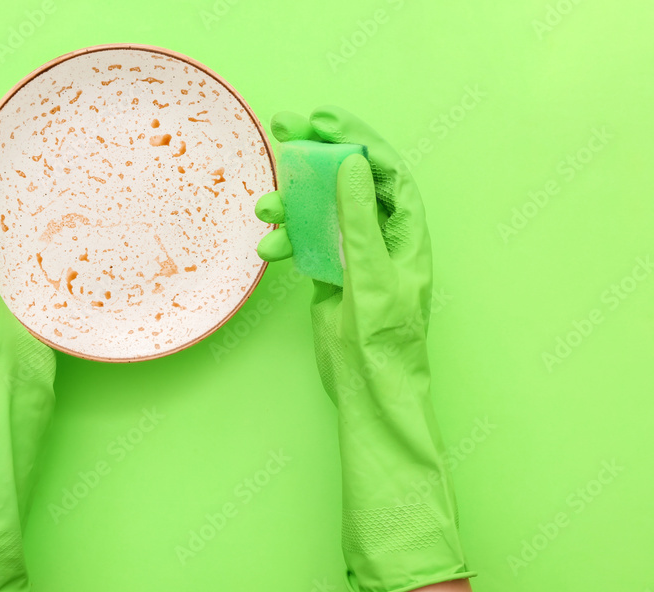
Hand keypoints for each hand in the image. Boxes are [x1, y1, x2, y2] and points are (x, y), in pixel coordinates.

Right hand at [254, 107, 473, 591]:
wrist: (366, 390)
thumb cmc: (383, 340)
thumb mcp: (370, 275)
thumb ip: (357, 219)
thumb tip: (350, 165)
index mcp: (407, 233)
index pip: (386, 172)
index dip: (357, 139)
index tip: (323, 122)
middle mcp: (383, 236)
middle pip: (351, 181)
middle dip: (319, 155)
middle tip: (285, 128)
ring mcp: (355, 253)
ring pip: (322, 211)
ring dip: (292, 204)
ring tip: (263, 205)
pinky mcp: (331, 272)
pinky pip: (307, 241)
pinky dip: (288, 240)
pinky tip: (270, 247)